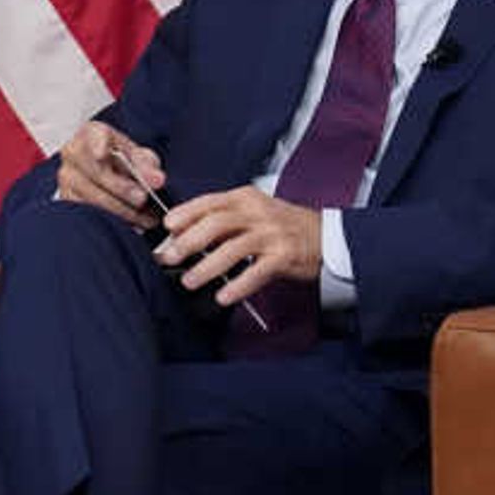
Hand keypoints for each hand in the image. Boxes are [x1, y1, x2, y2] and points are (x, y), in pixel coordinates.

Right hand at [53, 120, 168, 223]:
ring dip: (121, 209)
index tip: (102, 154)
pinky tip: (131, 223)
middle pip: (95, 171)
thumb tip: (157, 180)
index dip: (96, 144)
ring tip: (144, 217)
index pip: (92, 135)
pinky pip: (88, 212)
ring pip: (92, 196)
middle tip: (142, 198)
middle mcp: (73, 152)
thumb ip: (148, 165)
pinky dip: (112, 220)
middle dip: (121, 187)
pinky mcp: (66, 199)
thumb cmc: (122, 160)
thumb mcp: (138, 157)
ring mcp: (67, 177)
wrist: (106, 172)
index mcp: (92, 133)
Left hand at [154, 186, 324, 308]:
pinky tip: (223, 295)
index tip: (166, 227)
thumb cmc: (282, 226)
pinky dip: (238, 285)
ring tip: (189, 281)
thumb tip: (183, 236)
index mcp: (245, 198)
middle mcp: (258, 213)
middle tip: (170, 257)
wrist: (328, 236)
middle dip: (189, 242)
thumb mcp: (252, 213)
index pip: (209, 202)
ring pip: (233, 249)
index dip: (185, 214)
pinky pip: (256, 272)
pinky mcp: (285, 256)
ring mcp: (272, 234)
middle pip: (216, 224)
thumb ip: (222, 221)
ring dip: (207, 267)